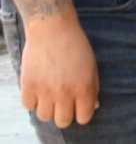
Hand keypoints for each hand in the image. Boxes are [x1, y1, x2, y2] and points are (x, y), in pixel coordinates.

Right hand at [20, 14, 99, 128]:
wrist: (53, 28)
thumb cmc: (76, 45)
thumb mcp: (91, 65)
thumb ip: (92, 88)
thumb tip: (92, 107)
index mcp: (83, 87)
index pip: (84, 117)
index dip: (82, 113)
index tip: (79, 106)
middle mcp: (64, 92)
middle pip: (63, 122)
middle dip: (65, 114)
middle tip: (64, 102)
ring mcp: (44, 90)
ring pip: (44, 117)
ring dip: (48, 108)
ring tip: (50, 95)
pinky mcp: (28, 85)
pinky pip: (29, 106)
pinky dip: (33, 100)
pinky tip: (39, 88)